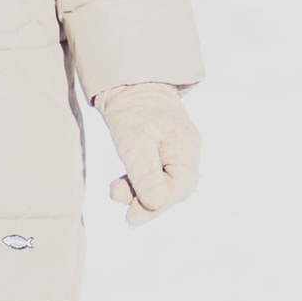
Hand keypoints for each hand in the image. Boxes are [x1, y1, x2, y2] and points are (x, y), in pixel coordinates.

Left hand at [98, 83, 199, 224]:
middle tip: (126, 215)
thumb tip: (155, 205)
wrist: (127, 83)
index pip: (180, 186)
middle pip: (174, 189)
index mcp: (186, 147)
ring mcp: (176, 151)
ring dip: (140, 193)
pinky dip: (138, 183)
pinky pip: (156, 175)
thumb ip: (145, 175)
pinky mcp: (162, 151)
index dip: (159, 206)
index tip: (133, 217)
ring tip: (115, 191)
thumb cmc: (131, 111)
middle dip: (149, 203)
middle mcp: (186, 150)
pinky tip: (122, 185)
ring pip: (164, 184)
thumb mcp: (134, 144)